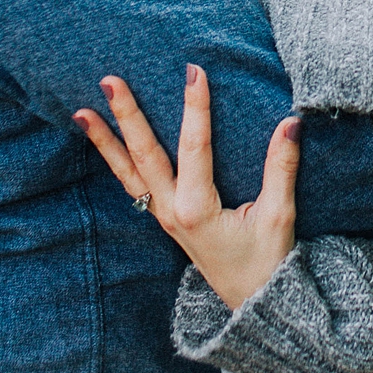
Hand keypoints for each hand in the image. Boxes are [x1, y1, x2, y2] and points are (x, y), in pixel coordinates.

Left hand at [74, 65, 299, 309]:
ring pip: (127, 172)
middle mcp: (172, 211)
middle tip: (109, 80)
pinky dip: (115, 160)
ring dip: (104, 140)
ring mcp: (163, 215)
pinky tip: (103, 141)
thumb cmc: (266, 261)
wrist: (252, 302)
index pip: (194, 147)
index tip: (193, 70)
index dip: (195, 107)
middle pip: (143, 155)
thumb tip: (291, 122)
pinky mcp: (164, 217)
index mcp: (197, 208)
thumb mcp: (278, 216)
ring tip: (81, 111)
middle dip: (126, 115)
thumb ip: (281, 168)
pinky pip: (133, 184)